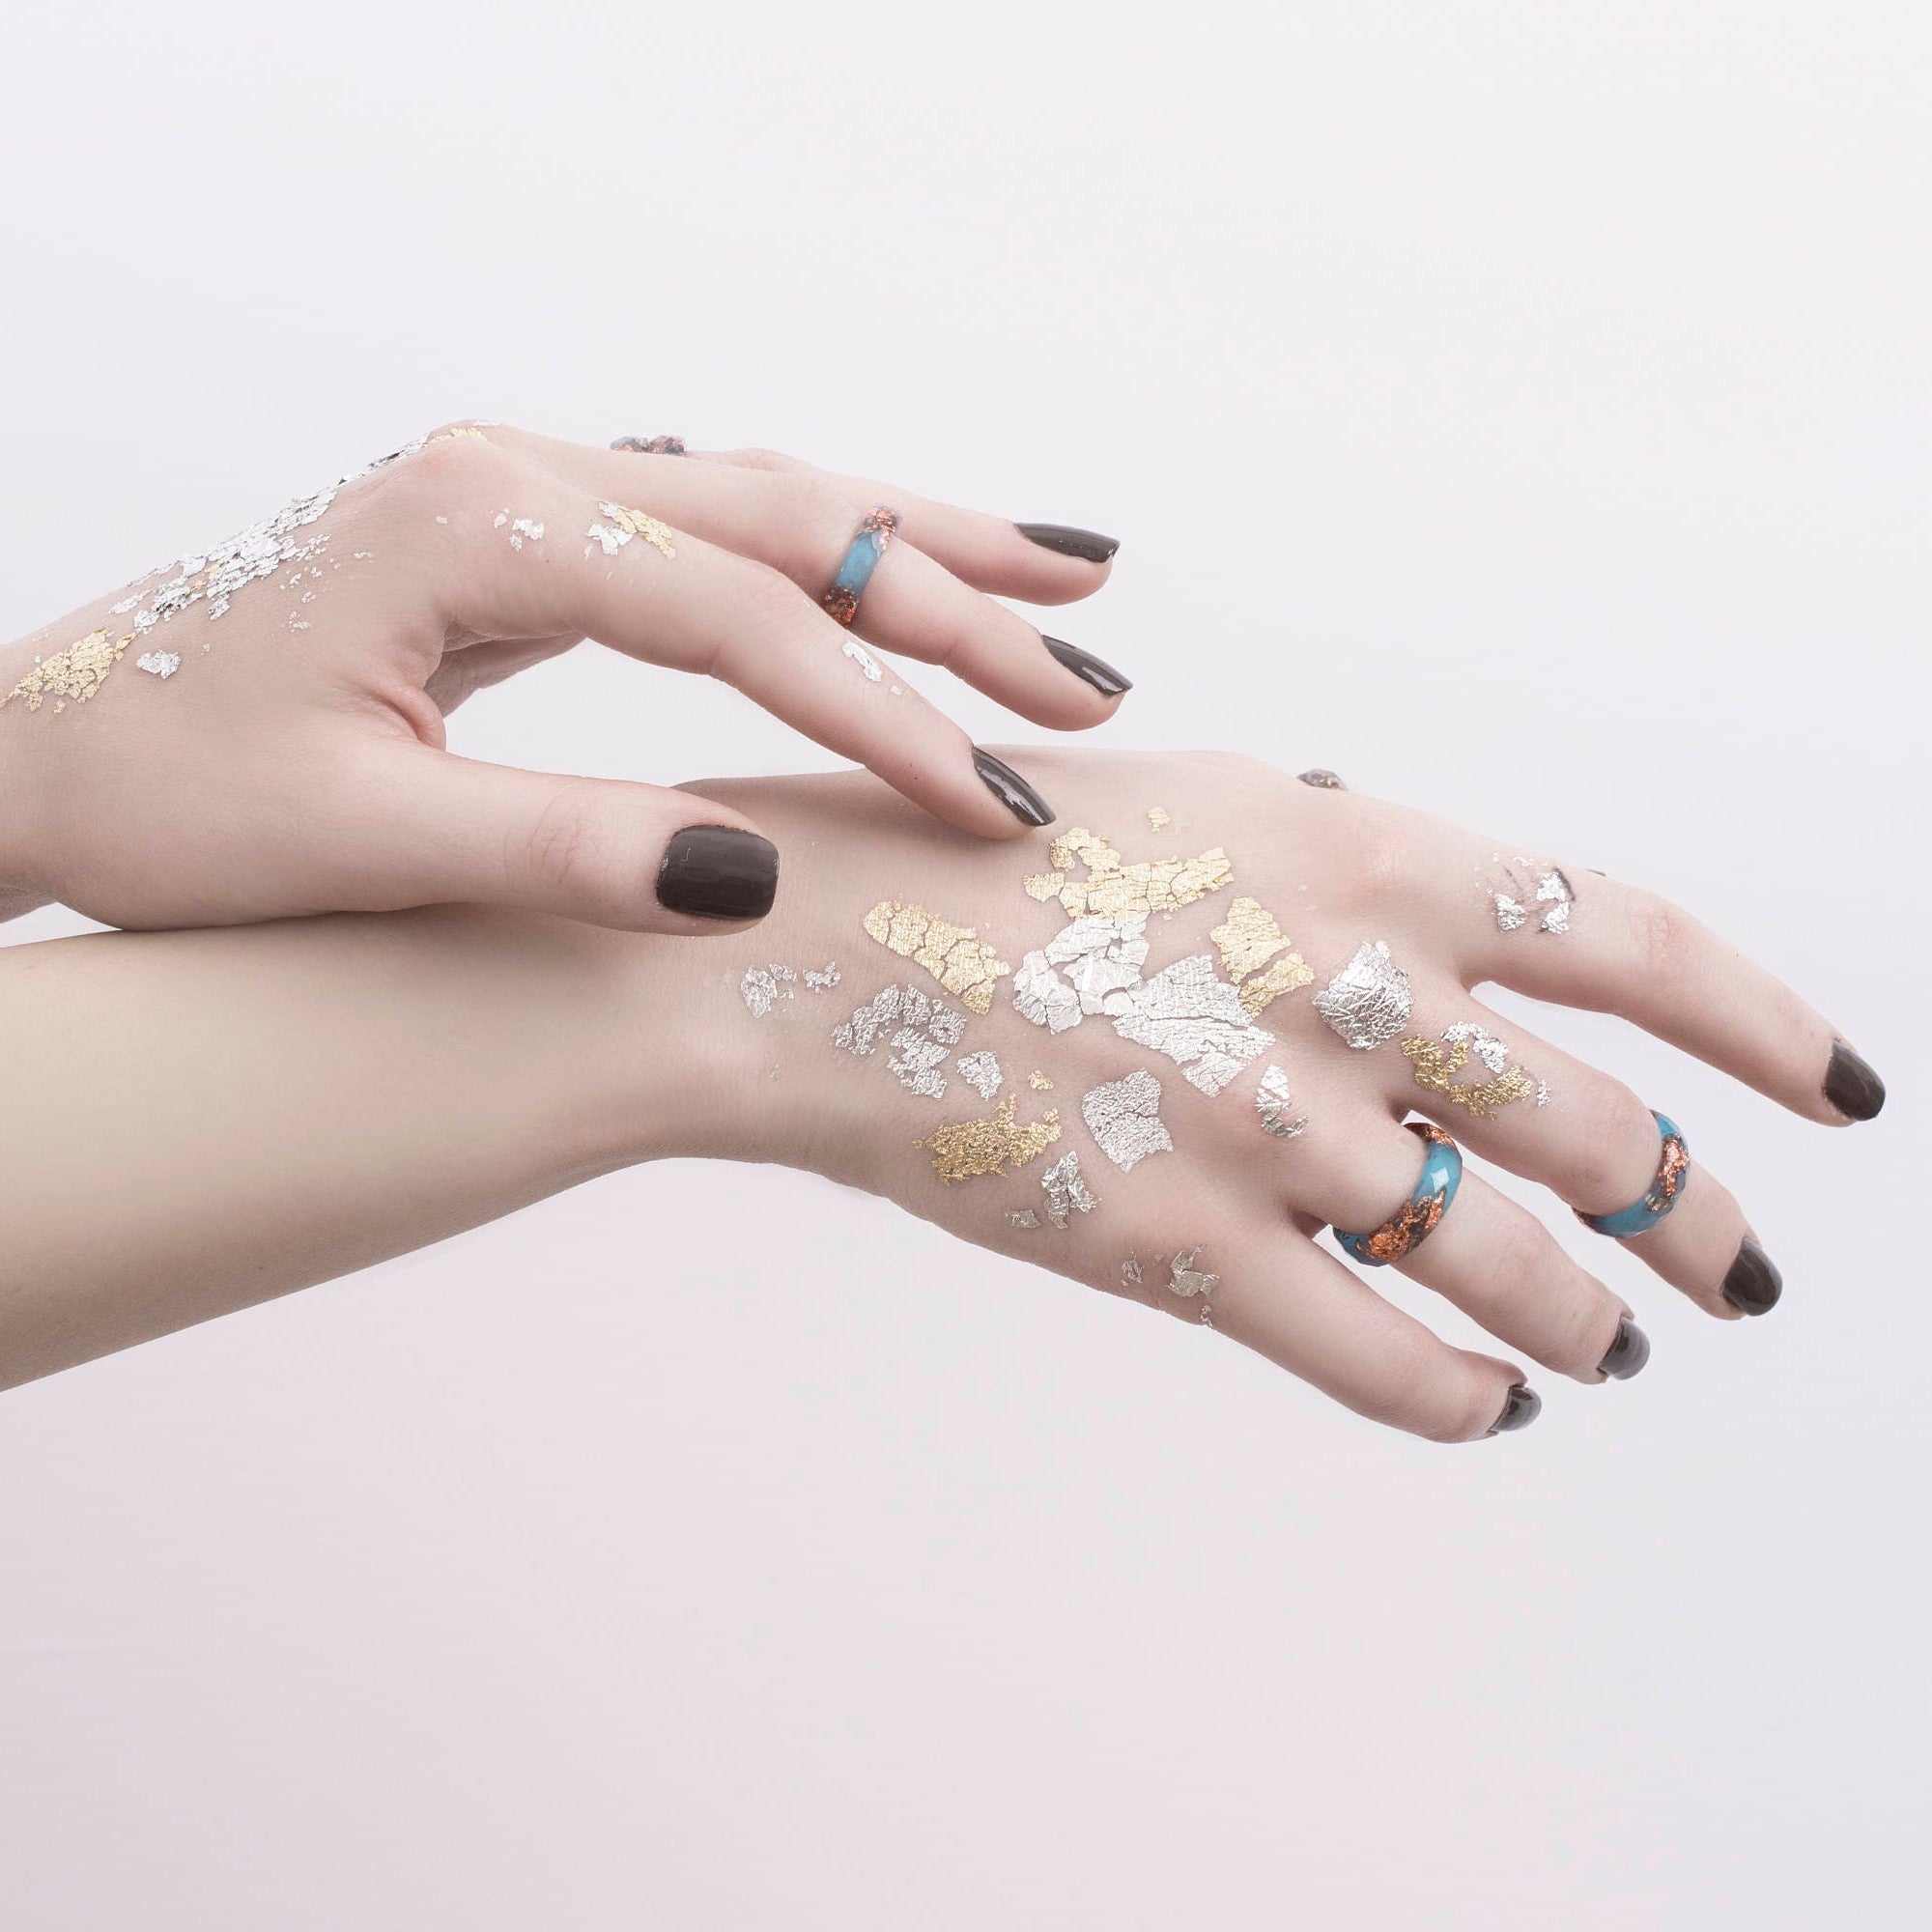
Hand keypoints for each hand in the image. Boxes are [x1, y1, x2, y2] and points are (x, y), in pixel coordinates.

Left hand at [0, 425, 1125, 930]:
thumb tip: (753, 874)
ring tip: (1067, 574)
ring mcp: (525, 486)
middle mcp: (516, 471)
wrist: (46, 742)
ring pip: (768, 496)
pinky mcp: (527, 529)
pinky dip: (835, 555)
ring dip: (922, 542)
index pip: (740, 613)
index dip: (880, 713)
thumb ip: (558, 846)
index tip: (991, 805)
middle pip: (788, 515)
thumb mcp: (356, 842)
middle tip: (1095, 673)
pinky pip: (717, 526)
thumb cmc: (168, 794)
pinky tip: (904, 573)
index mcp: (476, 522)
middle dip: (955, 600)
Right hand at [690, 749, 1883, 1441]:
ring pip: (1512, 1266)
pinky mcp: (1183, 1249)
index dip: (1764, 1025)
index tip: (1835, 1096)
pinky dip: (1459, 1397)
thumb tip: (1443, 931)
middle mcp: (1346, 993)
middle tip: (1739, 1268)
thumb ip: (1337, 866)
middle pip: (1602, 1132)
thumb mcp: (1193, 801)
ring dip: (1590, 1320)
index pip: (1636, 942)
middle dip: (1701, 1218)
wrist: (806, 945)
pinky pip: (1380, 1359)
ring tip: (1615, 1348)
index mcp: (1363, 857)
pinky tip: (1487, 1407)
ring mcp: (1272, 1131)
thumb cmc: (978, 852)